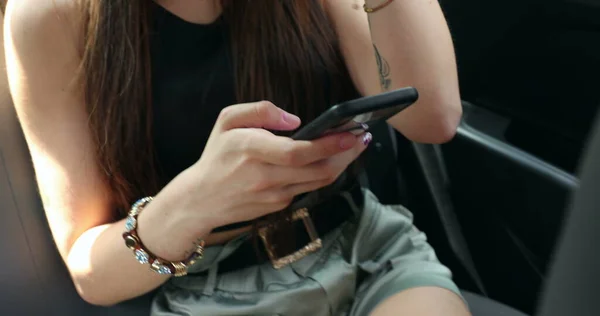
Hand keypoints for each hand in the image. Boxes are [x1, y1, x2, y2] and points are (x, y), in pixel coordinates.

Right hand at [179, 101, 370, 229]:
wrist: (202, 199)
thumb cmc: (217, 155)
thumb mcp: (227, 121)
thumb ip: (260, 111)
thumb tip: (295, 120)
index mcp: (251, 151)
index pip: (297, 152)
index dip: (327, 145)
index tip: (350, 133)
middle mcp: (265, 177)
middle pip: (317, 170)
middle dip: (346, 155)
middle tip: (362, 138)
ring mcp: (275, 195)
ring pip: (319, 182)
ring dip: (341, 165)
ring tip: (354, 147)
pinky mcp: (279, 206)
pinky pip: (308, 187)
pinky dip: (323, 173)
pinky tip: (331, 160)